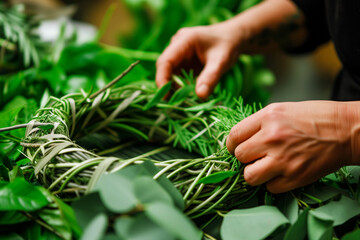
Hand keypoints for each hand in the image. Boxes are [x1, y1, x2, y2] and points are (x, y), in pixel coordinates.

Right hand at [156, 23, 242, 98]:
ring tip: (186, 100)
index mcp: (184, 40)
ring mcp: (179, 54)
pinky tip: (190, 95)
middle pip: (165, 68)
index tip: (166, 96)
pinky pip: (178, 76)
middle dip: (169, 86)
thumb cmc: (228, 45)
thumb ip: (211, 77)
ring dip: (175, 88)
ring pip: (170, 74)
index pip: (165, 61)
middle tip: (177, 103)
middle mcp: (177, 46)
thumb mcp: (221, 61)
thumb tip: (200, 96)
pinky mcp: (183, 62)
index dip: (162, 79)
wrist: (234, 38)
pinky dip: (182, 87)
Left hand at [226, 101, 359, 192]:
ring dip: (254, 173)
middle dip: (244, 157)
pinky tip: (281, 173)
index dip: (231, 144)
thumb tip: (240, 140)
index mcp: (267, 117)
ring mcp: (283, 159)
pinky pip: (270, 188)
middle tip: (254, 156)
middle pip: (239, 156)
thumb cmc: (313, 117)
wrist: (345, 130)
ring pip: (249, 176)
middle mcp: (272, 138)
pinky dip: (273, 183)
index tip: (235, 148)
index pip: (234, 135)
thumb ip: (258, 124)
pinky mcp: (295, 177)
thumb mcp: (281, 110)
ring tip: (264, 167)